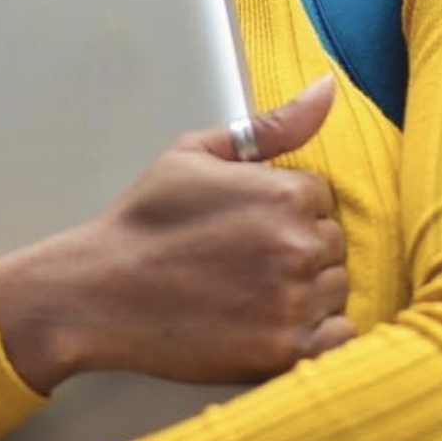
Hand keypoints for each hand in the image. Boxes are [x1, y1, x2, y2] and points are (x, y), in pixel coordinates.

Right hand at [0, 75, 353, 390]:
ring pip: (334, 289)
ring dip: (305, 290)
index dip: (282, 208)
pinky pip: (338, 339)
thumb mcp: (196, 153)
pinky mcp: (286, 352)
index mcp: (282, 194)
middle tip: (241, 258)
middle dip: (296, 246)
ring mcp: (293, 303)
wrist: (102, 291)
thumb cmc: (146, 220)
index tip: (244, 223)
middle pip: (331, 243)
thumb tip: (328, 87)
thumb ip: (271, 125)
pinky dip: (316, 333)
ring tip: (248, 290)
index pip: (320, 197)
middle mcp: (296, 247)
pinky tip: (271, 322)